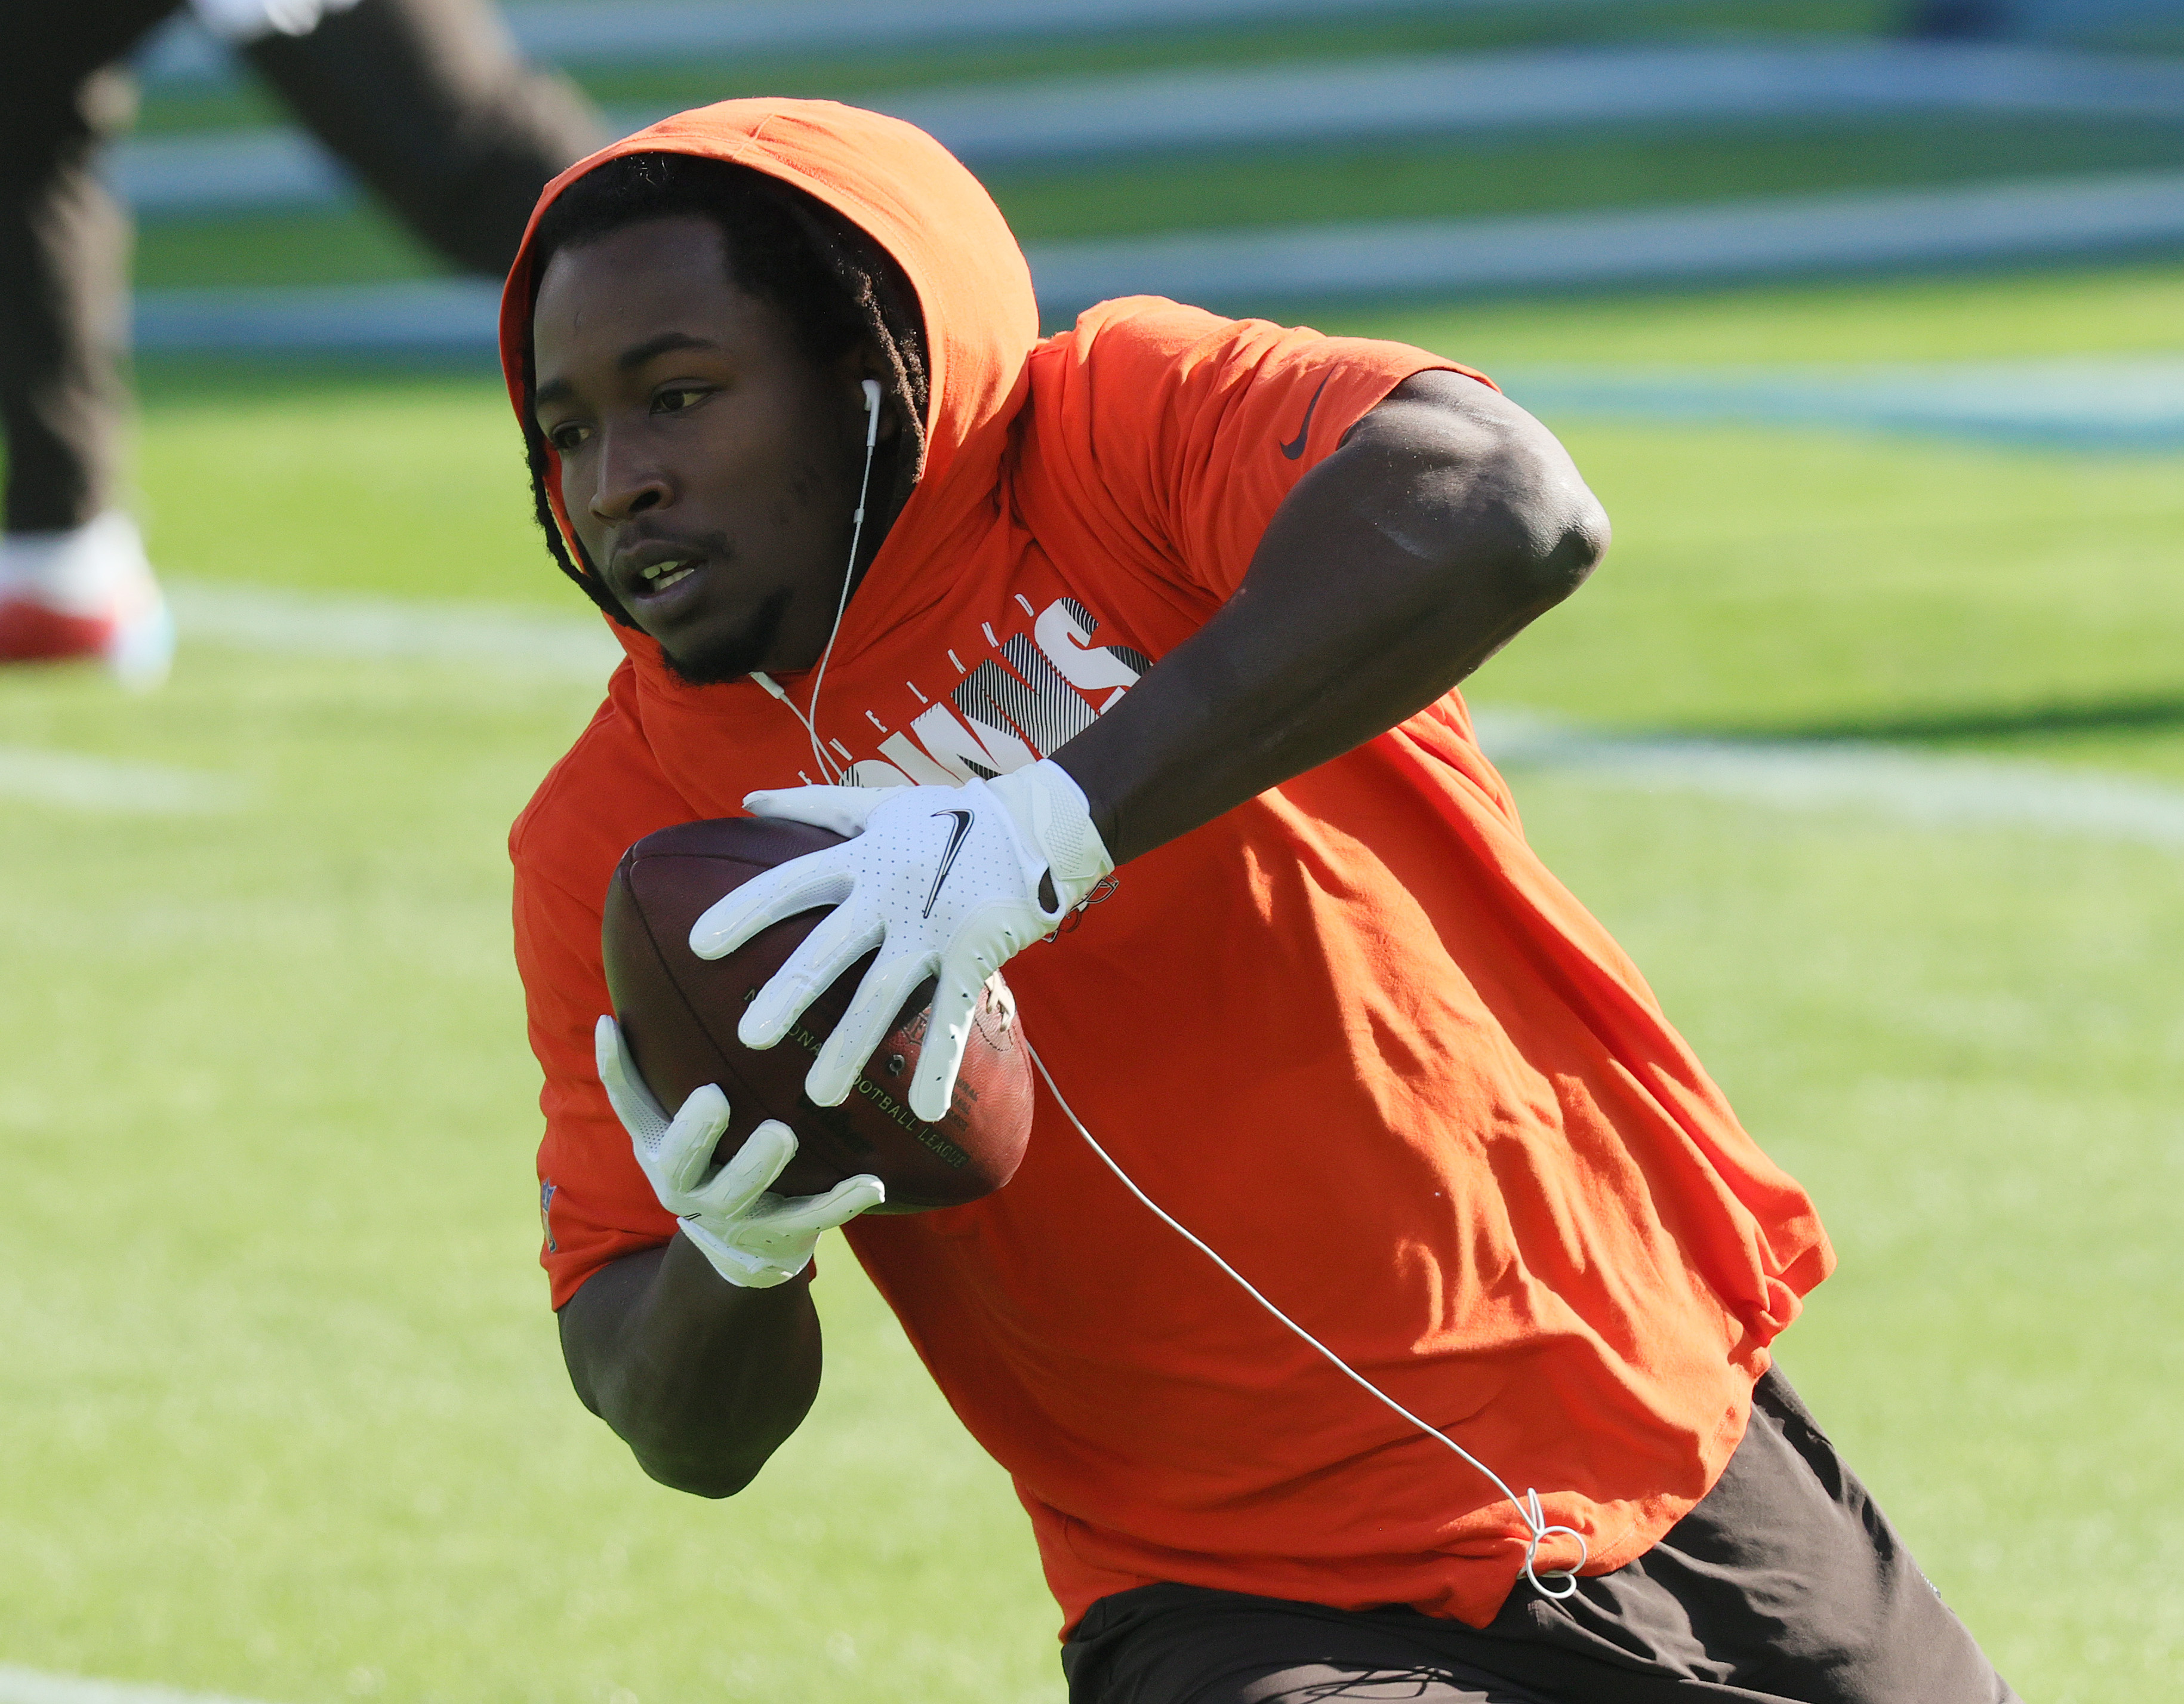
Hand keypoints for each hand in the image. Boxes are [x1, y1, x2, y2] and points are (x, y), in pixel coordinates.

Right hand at [595, 1016, 883, 1287]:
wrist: (740, 1247)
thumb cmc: (714, 1153)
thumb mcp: (678, 1114)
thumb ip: (669, 1056)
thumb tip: (661, 964)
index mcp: (658, 1145)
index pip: (628, 1103)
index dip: (614, 1066)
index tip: (612, 1023)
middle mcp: (685, 1184)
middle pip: (679, 1162)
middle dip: (694, 1134)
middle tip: (713, 1098)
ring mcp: (734, 1215)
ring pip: (742, 1194)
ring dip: (760, 1165)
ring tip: (782, 1134)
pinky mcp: (781, 1234)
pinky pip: (812, 1218)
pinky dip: (841, 1202)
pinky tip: (873, 1181)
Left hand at [687, 758, 1112, 1121]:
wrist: (1037, 826)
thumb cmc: (950, 817)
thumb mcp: (878, 805)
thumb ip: (811, 806)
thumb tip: (747, 800)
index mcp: (863, 858)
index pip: (792, 884)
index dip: (746, 911)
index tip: (699, 945)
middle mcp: (890, 895)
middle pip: (829, 949)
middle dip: (788, 993)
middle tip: (748, 1037)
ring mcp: (932, 929)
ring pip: (884, 995)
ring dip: (851, 1047)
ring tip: (818, 1095)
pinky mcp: (974, 955)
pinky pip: (953, 1017)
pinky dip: (940, 1064)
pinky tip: (922, 1109)